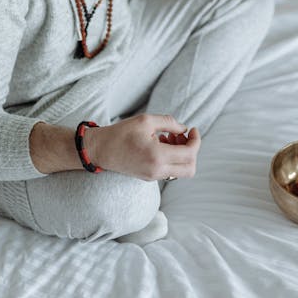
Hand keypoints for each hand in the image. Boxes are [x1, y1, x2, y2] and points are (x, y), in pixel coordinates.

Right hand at [86, 113, 200, 180]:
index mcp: (158, 156)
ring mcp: (153, 177)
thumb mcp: (146, 120)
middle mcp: (157, 171)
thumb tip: (184, 129)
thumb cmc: (122, 133)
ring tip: (169, 137)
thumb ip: (169, 122)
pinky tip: (161, 144)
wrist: (101, 150)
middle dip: (192, 150)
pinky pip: (170, 171)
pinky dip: (172, 158)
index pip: (190, 154)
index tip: (192, 129)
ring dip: (182, 154)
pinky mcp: (149, 177)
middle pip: (190, 168)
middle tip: (182, 135)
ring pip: (181, 171)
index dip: (196, 140)